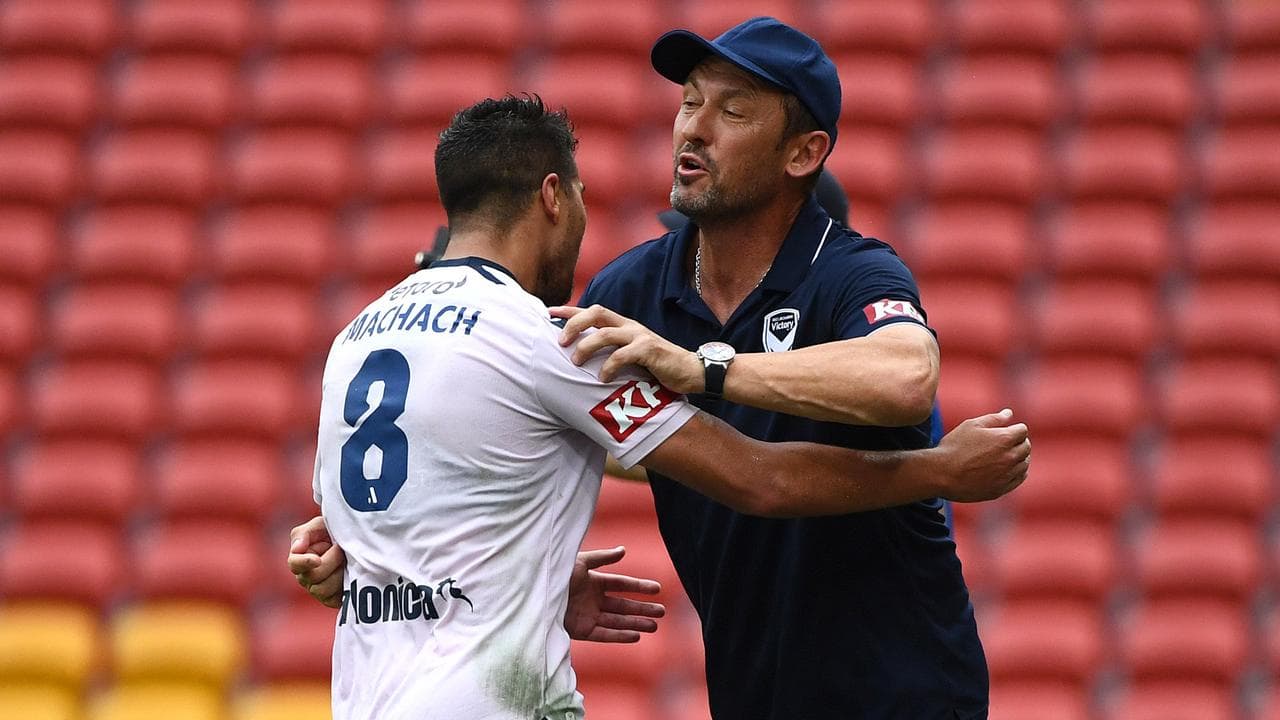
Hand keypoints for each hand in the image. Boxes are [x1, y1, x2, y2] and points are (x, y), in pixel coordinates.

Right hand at [288, 515, 346, 607]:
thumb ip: (304, 533)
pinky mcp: (332, 600)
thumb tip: (297, 549)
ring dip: (339, 573)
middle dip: (331, 560)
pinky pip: (334, 600)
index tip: (317, 559)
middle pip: (312, 576)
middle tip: (341, 549)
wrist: (358, 544)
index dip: (304, 562)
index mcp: (300, 559)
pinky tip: (350, 575)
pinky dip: (344, 586)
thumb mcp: (320, 525)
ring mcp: (318, 590)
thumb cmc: (335, 533)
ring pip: (323, 589)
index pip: (294, 564)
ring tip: (347, 561)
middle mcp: (306, 577)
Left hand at [549, 305, 702, 392]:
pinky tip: (602, 378)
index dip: (570, 310)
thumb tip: (585, 359)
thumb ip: (613, 352)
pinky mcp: (650, 350)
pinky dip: (609, 367)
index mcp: (624, 325)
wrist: (691, 371)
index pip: (593, 311)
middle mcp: (630, 326)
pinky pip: (623, 355)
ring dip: (586, 347)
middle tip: (560, 342)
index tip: (549, 312)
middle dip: (574, 324)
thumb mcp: (632, 354)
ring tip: (575, 361)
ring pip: (605, 333)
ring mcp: (640, 336)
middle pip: (596, 313)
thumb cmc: (658, 366)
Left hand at [564, 547, 665, 642]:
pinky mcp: (581, 631)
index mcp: (593, 581)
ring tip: (655, 626)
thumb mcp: (578, 561)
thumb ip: (602, 558)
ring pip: (617, 621)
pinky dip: (620, 636)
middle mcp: (593, 599)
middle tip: (663, 611)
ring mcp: (588, 616)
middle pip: (623, 605)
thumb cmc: (554, 573)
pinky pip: (604, 634)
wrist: (533, 594)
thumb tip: (624, 550)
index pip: (622, 584)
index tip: (658, 589)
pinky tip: (636, 636)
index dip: (639, 587)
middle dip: (642, 608)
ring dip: (636, 623)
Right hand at [933, 409, 1030, 502]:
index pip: (1022, 430)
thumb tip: (1009, 413)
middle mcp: (1010, 457)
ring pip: (1024, 463)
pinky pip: (1019, 478)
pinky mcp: (1002, 489)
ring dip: (1019, 457)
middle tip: (1005, 442)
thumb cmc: (954, 446)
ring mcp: (1007, 474)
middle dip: (1018, 442)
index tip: (1005, 430)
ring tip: (1005, 455)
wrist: (942, 474)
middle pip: (1026, 447)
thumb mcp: (971, 426)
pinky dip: (1017, 472)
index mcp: (1004, 438)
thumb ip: (993, 419)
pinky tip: (1007, 469)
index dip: (1014, 428)